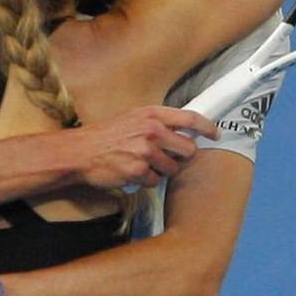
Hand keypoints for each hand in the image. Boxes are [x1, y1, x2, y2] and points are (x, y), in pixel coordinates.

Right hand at [72, 106, 219, 189]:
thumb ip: (157, 122)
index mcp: (152, 114)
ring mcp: (146, 151)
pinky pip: (155, 181)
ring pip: (172, 168)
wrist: (80, 152)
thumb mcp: (132, 118)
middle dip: (181, 157)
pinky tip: (131, 172)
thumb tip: (182, 129)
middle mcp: (152, 130)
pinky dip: (146, 180)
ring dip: (161, 171)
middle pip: (188, 149)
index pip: (190, 117)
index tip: (215, 134)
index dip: (207, 127)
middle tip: (166, 158)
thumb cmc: (106, 136)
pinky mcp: (138, 170)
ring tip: (141, 164)